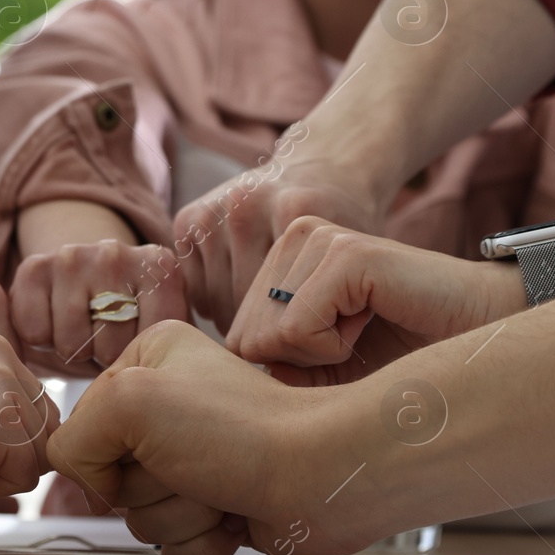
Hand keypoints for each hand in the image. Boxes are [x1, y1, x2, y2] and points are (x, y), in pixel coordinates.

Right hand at [10, 239, 188, 376]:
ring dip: (72, 350)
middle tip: (103, 341)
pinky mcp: (34, 267)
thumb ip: (166, 348)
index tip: (135, 346)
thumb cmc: (125, 317)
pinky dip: (41, 340)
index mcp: (158, 266)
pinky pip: (35, 333)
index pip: (151, 342)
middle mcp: (116, 254)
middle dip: (104, 356)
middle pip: (110, 346)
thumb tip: (152, 390)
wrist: (81, 277)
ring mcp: (73, 257)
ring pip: (71, 343)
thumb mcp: (157, 330)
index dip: (137, 358)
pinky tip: (54, 324)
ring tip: (81, 332)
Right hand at [47, 321, 385, 554]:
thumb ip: (73, 438)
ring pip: (141, 519)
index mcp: (146, 361)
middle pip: (111, 480)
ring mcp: (193, 459)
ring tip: (219, 489)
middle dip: (149, 489)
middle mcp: (168, 406)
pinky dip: (201, 542)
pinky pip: (174, 547)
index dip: (104, 455)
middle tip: (190, 466)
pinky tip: (234, 517)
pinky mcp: (217, 506)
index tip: (143, 446)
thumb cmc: (239, 429)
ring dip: (179, 516)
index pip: (80, 430)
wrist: (321, 476)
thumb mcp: (130, 400)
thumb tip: (85, 480)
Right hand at [171, 151, 381, 332]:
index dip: (306, 344)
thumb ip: (349, 323)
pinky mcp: (189, 218)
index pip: (286, 319)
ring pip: (216, 306)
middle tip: (294, 337)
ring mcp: (214, 209)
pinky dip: (218, 304)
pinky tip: (245, 298)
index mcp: (296, 213)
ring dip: (243, 323)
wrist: (325, 169)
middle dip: (271, 338)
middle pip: (246, 312)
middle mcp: (247, 205)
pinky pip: (195, 292)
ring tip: (272, 319)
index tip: (326, 336)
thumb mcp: (365, 269)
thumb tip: (290, 385)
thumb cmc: (350, 231)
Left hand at [226, 218, 518, 382]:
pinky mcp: (344, 253)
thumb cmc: (403, 355)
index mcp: (280, 258)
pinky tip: (373, 321)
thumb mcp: (322, 370)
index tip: (335, 353)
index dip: (281, 370)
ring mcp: (316, 239)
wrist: (480, 332)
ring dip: (319, 357)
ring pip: (265, 336)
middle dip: (296, 365)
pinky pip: (297, 330)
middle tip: (352, 344)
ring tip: (364, 330)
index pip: (233, 338)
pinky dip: (336, 350)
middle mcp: (292, 238)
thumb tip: (222, 375)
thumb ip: (271, 366)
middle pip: (242, 339)